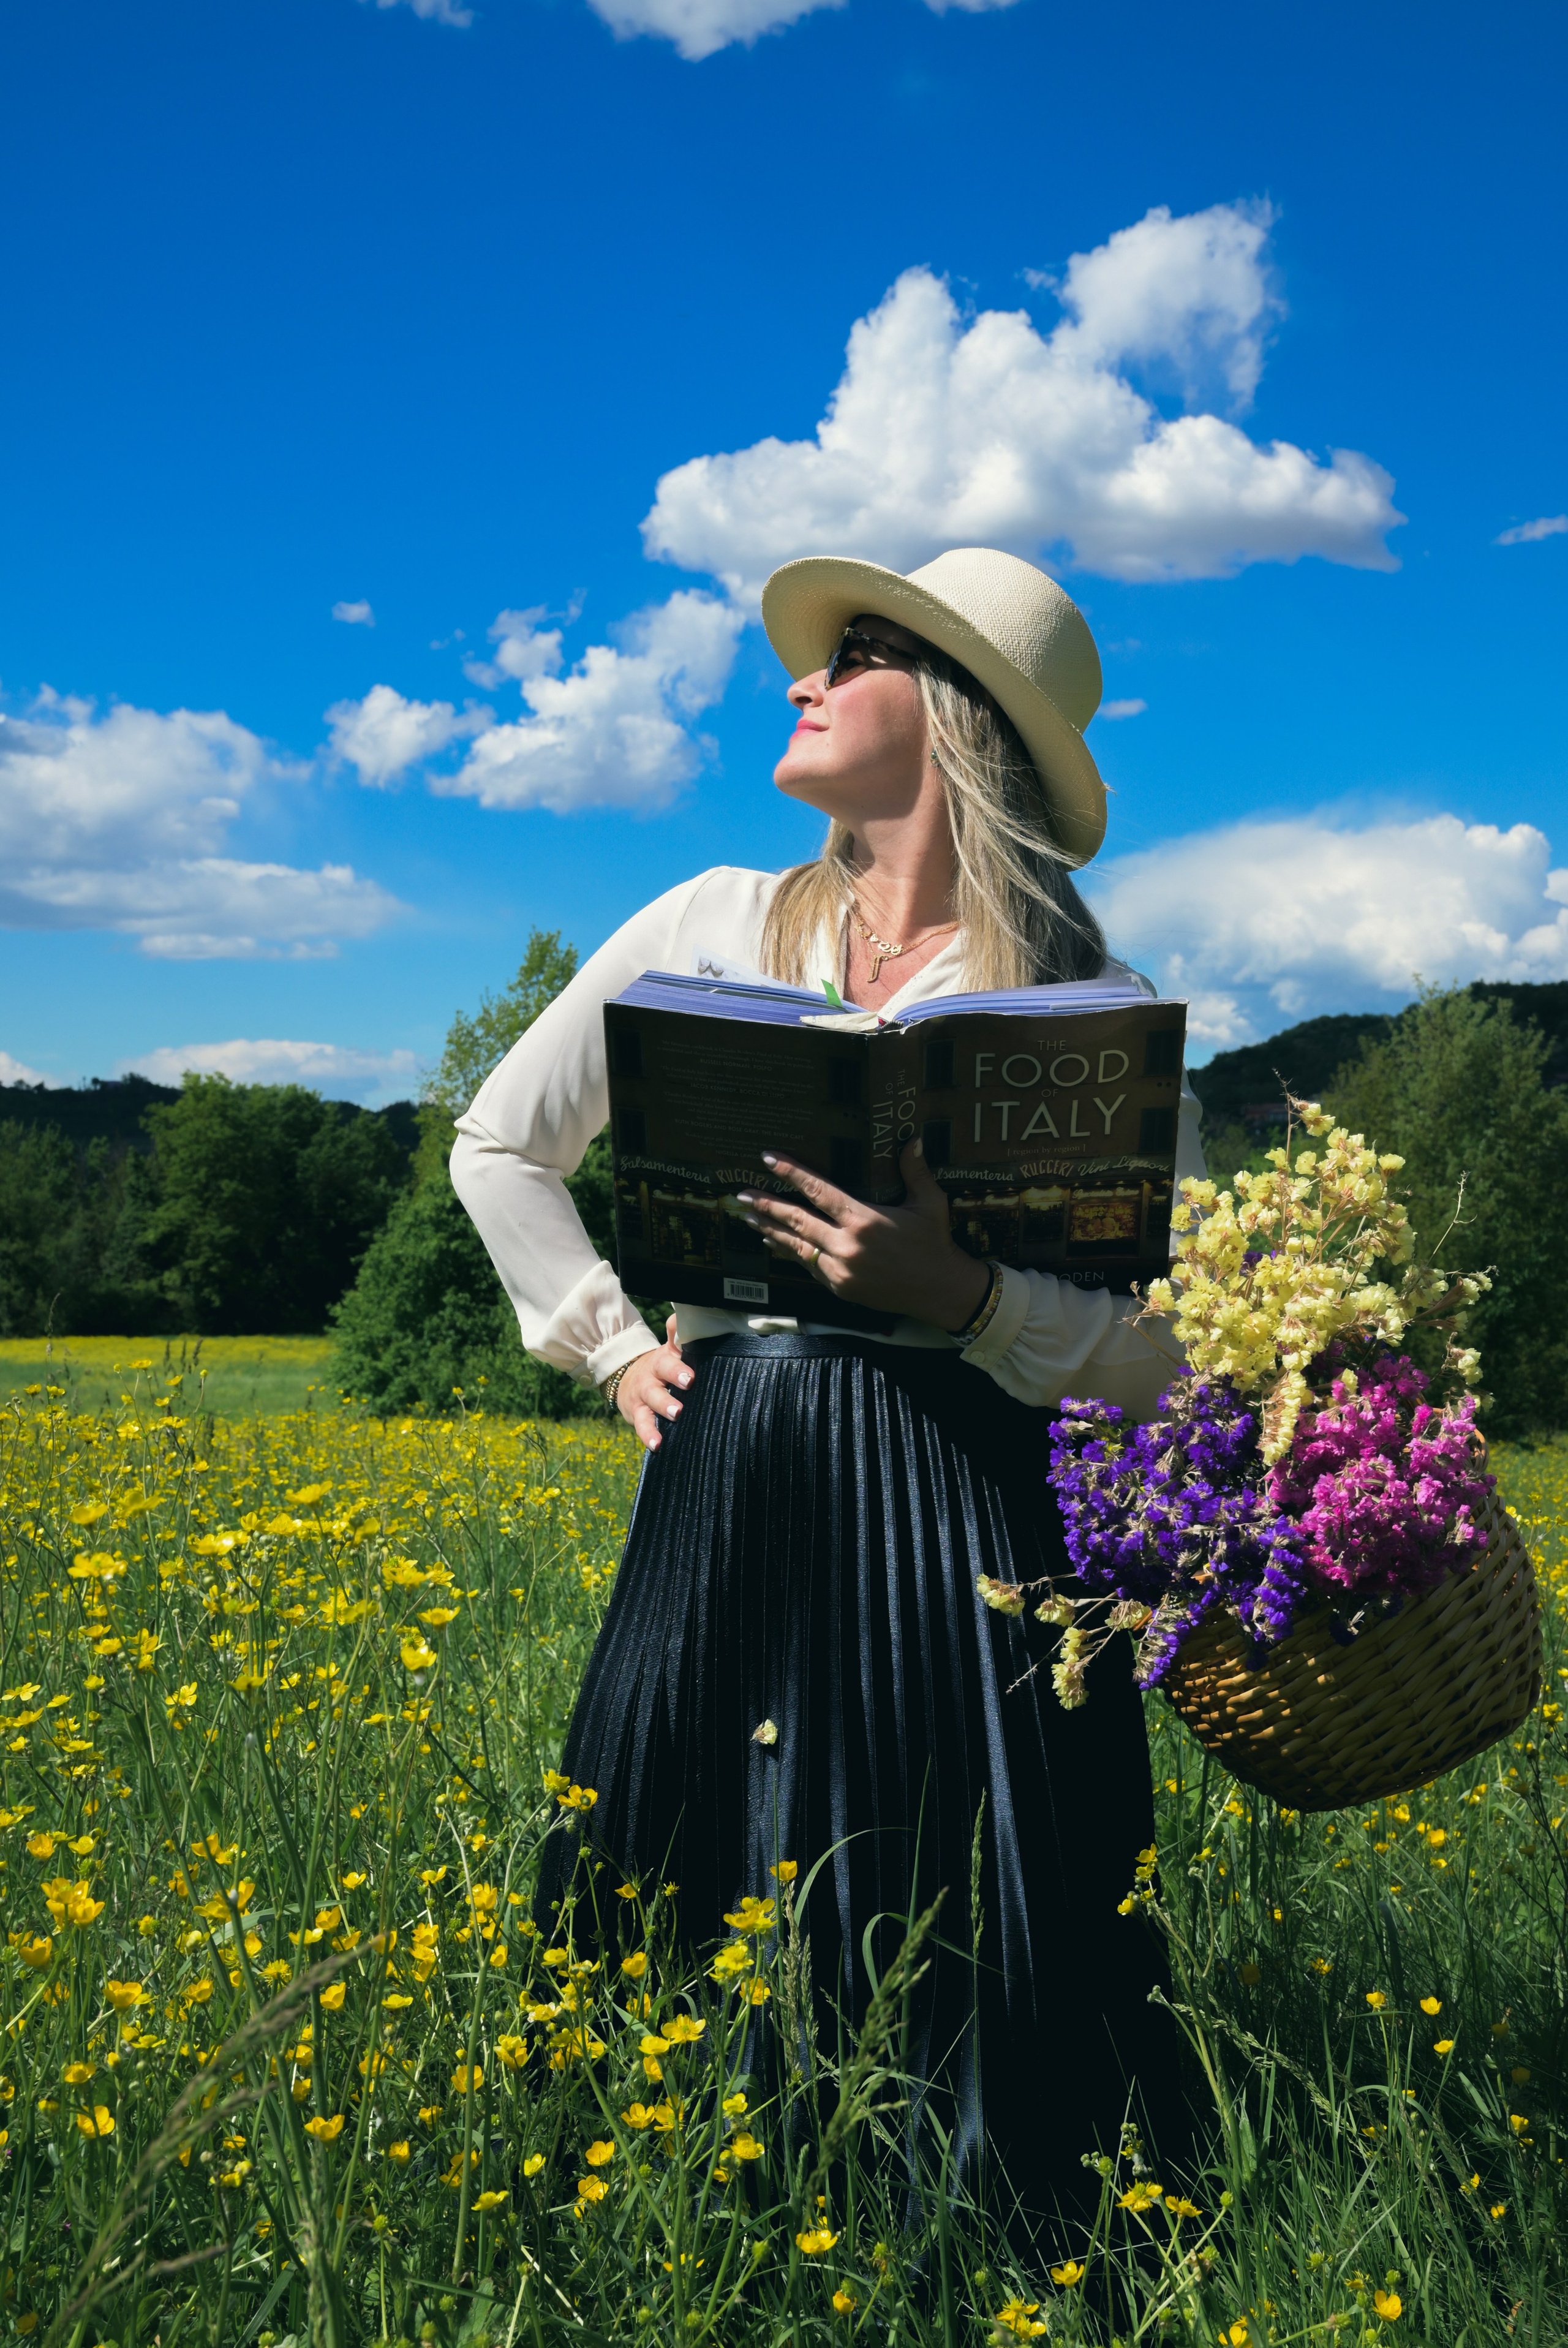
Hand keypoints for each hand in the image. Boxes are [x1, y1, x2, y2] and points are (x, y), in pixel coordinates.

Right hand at [613, 1315, 693, 1451]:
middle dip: (671, 1388)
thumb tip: (683, 1316)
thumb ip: (678, 1336)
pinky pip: (642, 1425)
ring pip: (650, 1404)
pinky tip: (657, 1445)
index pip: (668, 1359)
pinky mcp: (637, 1414)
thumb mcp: (669, 1351)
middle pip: (658, 1382)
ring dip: (662, 1409)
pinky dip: (649, 1435)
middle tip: (685, 1395)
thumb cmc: (661, 1366)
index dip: (677, 1366)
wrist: (628, 1379)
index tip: (691, 1376)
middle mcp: (651, 1378)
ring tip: (675, 1417)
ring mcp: (643, 1397)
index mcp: (662, 1361)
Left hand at [737, 1139, 990, 1329]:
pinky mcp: (840, 1288)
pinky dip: (789, 1253)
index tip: (769, 1158)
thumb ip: (916, 1171)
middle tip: (742, 1193)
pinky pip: (808, 1267)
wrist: (940, 1291)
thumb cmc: (935, 1243)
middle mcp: (847, 1245)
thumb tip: (914, 1139)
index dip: (791, 1173)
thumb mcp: (930, 1204)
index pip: (819, 1191)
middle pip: (797, 1220)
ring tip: (748, 1217)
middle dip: (767, 1205)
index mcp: (864, 1219)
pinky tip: (774, 1243)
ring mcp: (840, 1270)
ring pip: (796, 1246)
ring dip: (770, 1230)